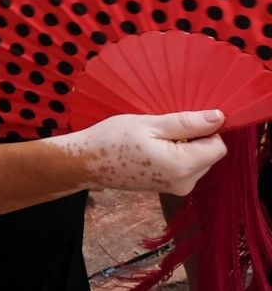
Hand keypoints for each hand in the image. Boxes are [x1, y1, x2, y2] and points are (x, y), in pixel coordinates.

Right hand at [60, 110, 226, 194]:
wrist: (86, 162)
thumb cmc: (113, 138)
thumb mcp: (149, 123)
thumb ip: (186, 123)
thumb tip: (219, 117)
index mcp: (182, 166)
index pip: (217, 146)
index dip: (204, 129)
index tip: (179, 121)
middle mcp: (186, 183)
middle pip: (209, 154)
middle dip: (193, 138)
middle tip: (160, 129)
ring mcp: (179, 188)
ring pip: (199, 160)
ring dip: (184, 146)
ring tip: (153, 139)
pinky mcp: (171, 188)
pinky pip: (187, 167)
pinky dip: (176, 154)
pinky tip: (152, 149)